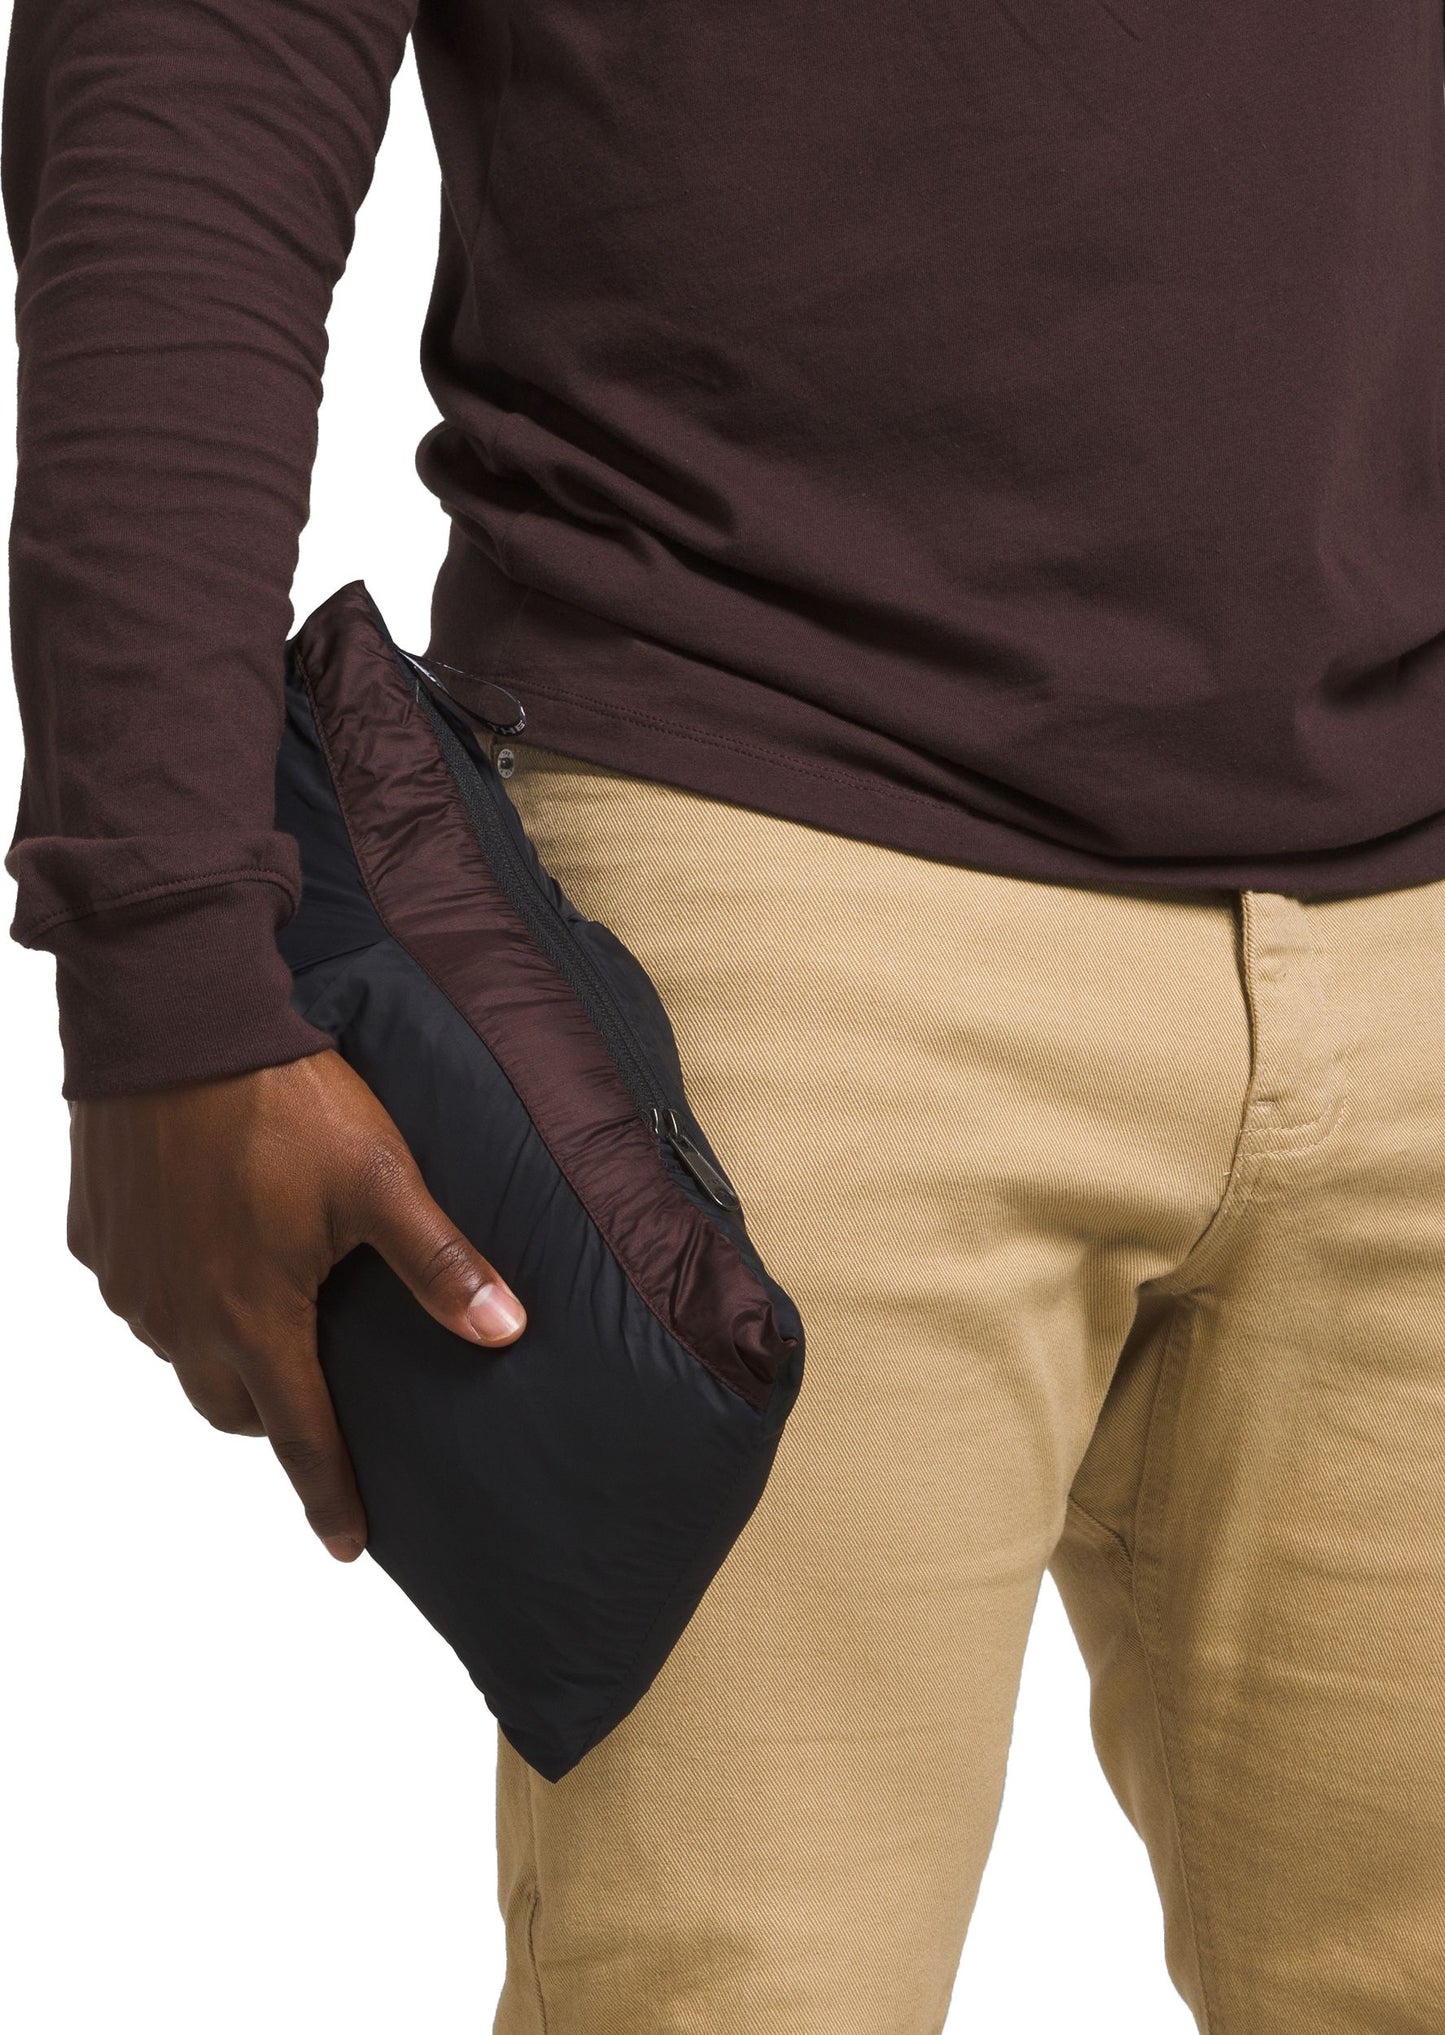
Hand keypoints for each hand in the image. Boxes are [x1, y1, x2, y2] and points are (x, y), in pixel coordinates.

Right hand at [66, 1050, 525, 1559]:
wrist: (175, 1020)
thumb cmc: (281, 1102)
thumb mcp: (382, 1181)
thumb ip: (440, 1264)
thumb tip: (506, 1330)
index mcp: (254, 1318)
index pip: (298, 1437)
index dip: (328, 1495)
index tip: (346, 1545)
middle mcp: (178, 1317)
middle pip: (229, 1404)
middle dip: (272, 1415)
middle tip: (311, 1395)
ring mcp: (130, 1279)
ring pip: (177, 1348)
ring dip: (219, 1346)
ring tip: (265, 1307)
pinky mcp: (97, 1235)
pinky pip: (138, 1290)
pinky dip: (174, 1289)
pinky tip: (206, 1245)